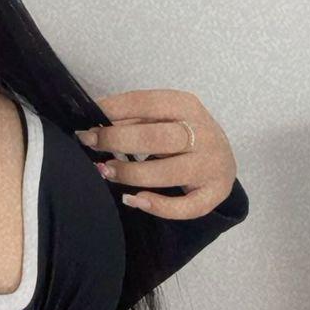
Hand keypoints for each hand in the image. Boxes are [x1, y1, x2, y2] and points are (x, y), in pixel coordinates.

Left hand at [76, 88, 237, 219]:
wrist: (223, 159)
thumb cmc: (183, 134)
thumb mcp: (164, 117)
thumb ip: (133, 119)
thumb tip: (95, 127)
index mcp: (187, 106)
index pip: (146, 102)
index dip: (113, 111)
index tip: (87, 121)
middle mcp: (204, 133)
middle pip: (157, 137)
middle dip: (118, 141)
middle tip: (91, 144)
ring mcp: (211, 165)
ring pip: (167, 173)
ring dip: (131, 173)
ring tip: (106, 171)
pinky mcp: (214, 193)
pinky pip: (185, 207)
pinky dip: (157, 206)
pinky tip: (133, 200)